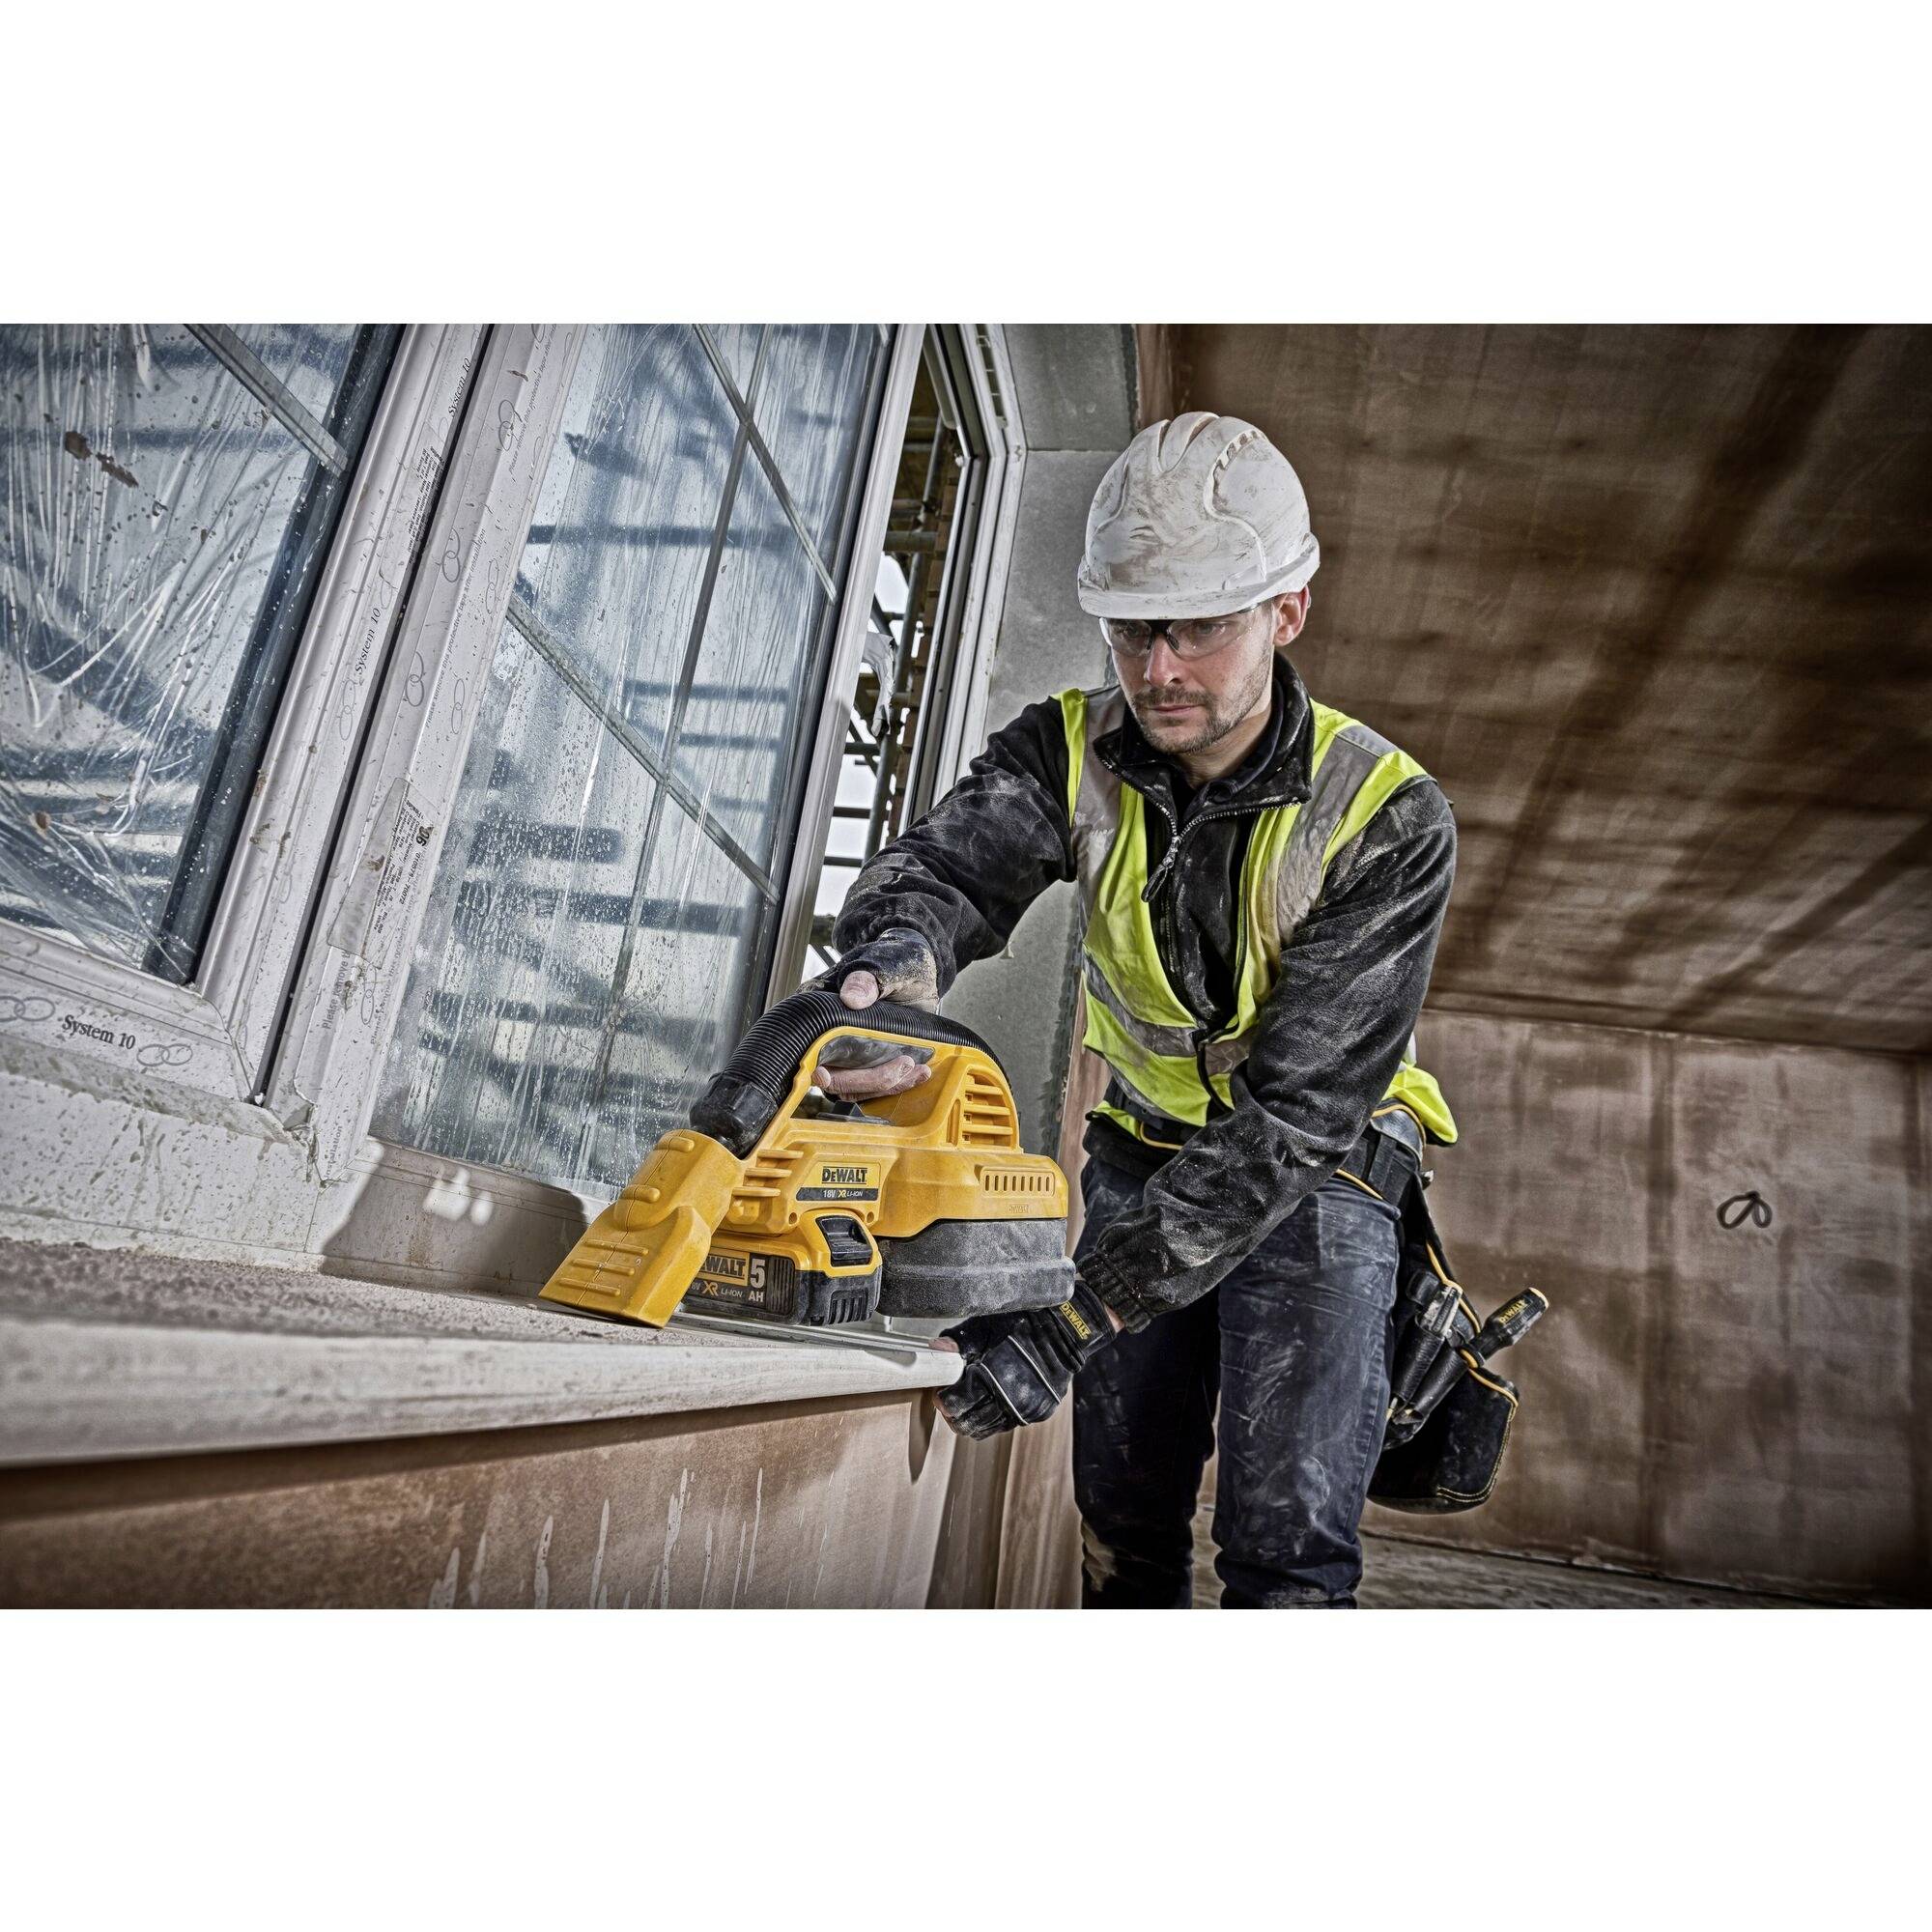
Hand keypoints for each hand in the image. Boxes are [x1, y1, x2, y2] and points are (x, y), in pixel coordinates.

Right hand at [812, 930, 939, 1099]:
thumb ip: (868, 979)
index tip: (824, 1074)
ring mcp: (847, 1052)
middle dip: (867, 1078)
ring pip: (854, 1086)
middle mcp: (827, 1035)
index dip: (812, 1064)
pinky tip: (920, 1073)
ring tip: (916, 1069)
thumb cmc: (895, 959)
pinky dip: (897, 1084)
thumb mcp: (886, 965)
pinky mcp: (868, 1063)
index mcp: (819, 1006)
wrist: (916, 970)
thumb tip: (851, 999)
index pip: (806, 1043)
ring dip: (886, 1084)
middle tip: (903, 1063)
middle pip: (832, 1075)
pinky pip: (874, 1085)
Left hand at [933, 1278, 1114, 1438]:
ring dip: (973, 1418)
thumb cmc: (1024, 1322)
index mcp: (993, 1376)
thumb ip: (960, 1341)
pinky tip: (991, 1400)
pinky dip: (994, 1416)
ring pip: (986, 1429)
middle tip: (951, 1399)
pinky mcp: (1037, 1413)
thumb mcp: (986, 1324)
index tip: (941, 1392)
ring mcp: (1025, 1409)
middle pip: (968, 1424)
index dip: (944, 1400)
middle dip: (955, 1413)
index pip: (956, 1405)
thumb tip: (936, 1349)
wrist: (1067, 1330)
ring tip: (969, 1402)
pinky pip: (1006, 1423)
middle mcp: (1009, 1399)